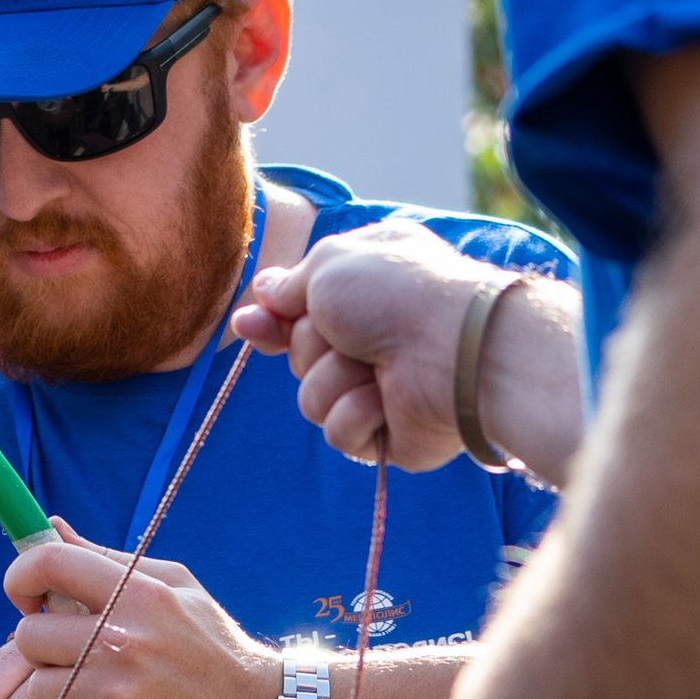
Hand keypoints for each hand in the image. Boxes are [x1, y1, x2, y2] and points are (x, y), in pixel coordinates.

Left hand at [0, 522, 278, 698]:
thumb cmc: (215, 651)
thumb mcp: (177, 590)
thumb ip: (110, 559)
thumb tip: (52, 526)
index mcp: (139, 593)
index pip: (49, 563)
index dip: (20, 579)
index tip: (28, 601)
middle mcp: (125, 639)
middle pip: (28, 638)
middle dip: (44, 652)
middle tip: (76, 662)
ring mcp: (121, 693)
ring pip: (42, 692)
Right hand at [237, 218, 506, 472]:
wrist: (450, 349)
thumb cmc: (395, 294)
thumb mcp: (329, 265)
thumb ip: (290, 284)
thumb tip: (265, 294)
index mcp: (365, 286)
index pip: (299, 310)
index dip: (270, 320)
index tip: (249, 324)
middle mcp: (373, 335)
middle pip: (299, 355)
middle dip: (311, 347)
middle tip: (348, 336)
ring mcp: (380, 386)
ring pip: (311, 398)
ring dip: (334, 380)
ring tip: (374, 368)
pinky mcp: (386, 433)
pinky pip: (338, 433)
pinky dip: (356, 415)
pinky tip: (385, 401)